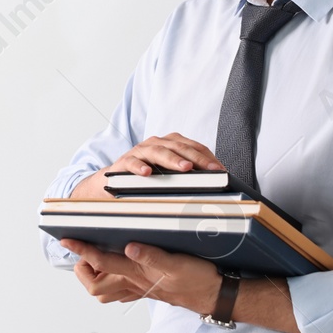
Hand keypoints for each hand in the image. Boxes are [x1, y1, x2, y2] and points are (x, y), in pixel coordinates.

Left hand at [60, 239, 222, 315]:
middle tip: (85, 251)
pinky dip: (113, 279)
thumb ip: (152, 256)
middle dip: (83, 270)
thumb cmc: (198, 279)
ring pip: (106, 291)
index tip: (67, 239)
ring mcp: (139, 289)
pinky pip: (121, 290)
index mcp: (137, 274)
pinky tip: (120, 265)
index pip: (99, 262)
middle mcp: (133, 284)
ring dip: (96, 276)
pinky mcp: (147, 290)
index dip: (81, 250)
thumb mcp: (177, 263)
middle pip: (94, 286)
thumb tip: (129, 246)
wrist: (215, 295)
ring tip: (98, 257)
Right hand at [69, 133, 225, 199]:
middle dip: (197, 158)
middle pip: (180, 147)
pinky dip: (139, 166)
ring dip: (173, 160)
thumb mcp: (168, 177)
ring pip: (159, 151)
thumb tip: (215, 189)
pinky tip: (147, 173)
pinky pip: (132, 162)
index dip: (208, 157)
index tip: (222, 171)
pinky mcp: (123, 163)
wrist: (110, 184)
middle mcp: (155, 143)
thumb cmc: (145, 180)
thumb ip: (187, 177)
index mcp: (170, 144)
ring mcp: (139, 152)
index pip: (193, 147)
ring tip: (186, 168)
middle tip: (212, 170)